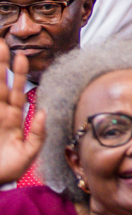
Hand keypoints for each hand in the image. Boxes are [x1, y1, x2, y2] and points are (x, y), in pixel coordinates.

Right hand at [0, 43, 43, 185]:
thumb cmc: (8, 171)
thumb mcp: (28, 155)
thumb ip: (38, 135)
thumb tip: (44, 112)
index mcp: (12, 119)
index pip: (17, 92)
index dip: (18, 75)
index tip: (21, 56)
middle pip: (0, 85)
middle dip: (1, 65)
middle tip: (1, 44)